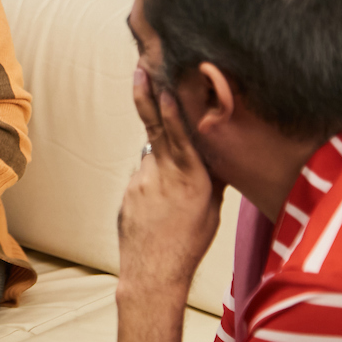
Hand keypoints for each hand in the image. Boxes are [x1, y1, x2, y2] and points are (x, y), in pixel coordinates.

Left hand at [117, 69, 223, 299]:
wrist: (153, 272)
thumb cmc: (189, 243)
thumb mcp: (210, 209)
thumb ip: (210, 177)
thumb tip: (213, 153)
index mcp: (192, 180)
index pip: (179, 137)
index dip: (170, 112)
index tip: (163, 87)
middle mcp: (164, 176)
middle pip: (155, 130)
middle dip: (147, 97)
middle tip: (141, 69)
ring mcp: (141, 182)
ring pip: (152, 154)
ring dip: (160, 152)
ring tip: (165, 159)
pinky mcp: (128, 191)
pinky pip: (143, 174)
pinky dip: (152, 178)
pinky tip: (159, 200)